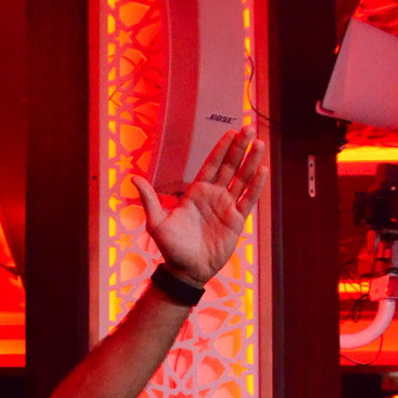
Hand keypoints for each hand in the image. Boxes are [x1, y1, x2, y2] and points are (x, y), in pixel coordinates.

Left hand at [132, 129, 266, 286]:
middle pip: (229, 166)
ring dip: (251, 161)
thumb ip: (149, 198)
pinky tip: (263, 169)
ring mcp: (226, 206)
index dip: (222, 148)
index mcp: (196, 192)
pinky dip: (256, 185)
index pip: (211, 164)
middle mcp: (213, 196)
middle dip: (239, 147)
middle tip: (249, 127)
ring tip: (259, 143)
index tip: (231, 131)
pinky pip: (248, 199)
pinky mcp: (236, 220)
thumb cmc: (170, 247)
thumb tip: (134, 178)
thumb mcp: (156, 222)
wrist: (186, 270)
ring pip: (241, 179)